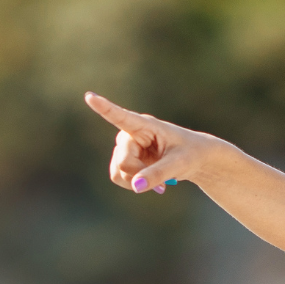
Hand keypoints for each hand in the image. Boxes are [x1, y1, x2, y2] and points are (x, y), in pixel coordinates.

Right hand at [83, 92, 221, 193]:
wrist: (194, 159)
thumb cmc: (190, 154)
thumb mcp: (179, 164)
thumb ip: (158, 174)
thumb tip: (136, 187)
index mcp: (146, 125)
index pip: (122, 117)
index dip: (104, 108)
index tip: (90, 96)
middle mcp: (131, 134)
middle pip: (123, 160)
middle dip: (139, 174)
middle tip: (164, 183)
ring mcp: (126, 147)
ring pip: (118, 170)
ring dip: (135, 181)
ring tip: (159, 182)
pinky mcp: (126, 159)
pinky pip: (118, 176)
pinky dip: (133, 184)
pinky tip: (150, 184)